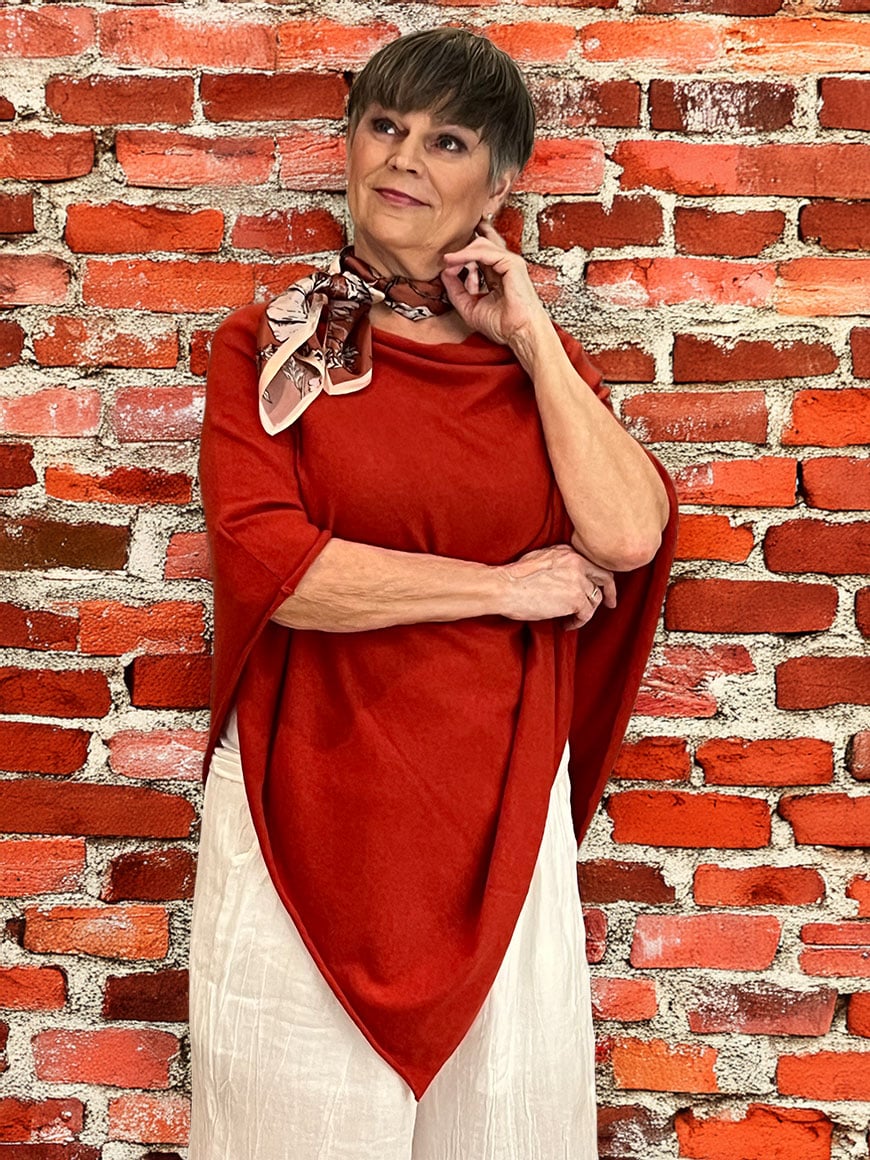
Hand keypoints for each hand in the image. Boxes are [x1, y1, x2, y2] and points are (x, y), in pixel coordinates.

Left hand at [441, 220, 550, 350]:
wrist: (520, 333)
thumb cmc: (503, 326)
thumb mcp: (469, 307)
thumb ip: (456, 290)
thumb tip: (444, 273)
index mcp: (497, 275)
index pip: (477, 256)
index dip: (460, 258)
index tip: (446, 266)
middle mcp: (504, 266)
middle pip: (480, 244)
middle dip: (461, 249)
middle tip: (446, 259)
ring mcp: (509, 263)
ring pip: (480, 244)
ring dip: (461, 252)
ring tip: (447, 261)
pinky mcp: (511, 263)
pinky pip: (484, 251)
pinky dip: (466, 255)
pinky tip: (454, 261)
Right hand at [499, 544, 616, 629]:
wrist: (505, 587)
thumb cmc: (514, 577)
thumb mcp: (539, 559)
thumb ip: (558, 564)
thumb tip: (565, 578)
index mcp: (568, 551)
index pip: (593, 564)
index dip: (599, 577)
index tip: (601, 588)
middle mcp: (577, 562)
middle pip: (604, 577)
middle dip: (610, 592)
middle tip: (611, 604)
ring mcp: (578, 580)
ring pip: (595, 599)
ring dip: (586, 612)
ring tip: (571, 619)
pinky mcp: (576, 599)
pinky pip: (587, 614)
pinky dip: (578, 622)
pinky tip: (566, 625)